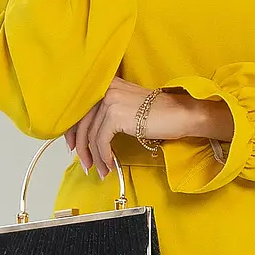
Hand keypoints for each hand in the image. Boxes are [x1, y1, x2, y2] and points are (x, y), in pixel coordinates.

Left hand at [62, 76, 203, 178]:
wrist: (181, 113)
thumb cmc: (159, 113)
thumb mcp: (128, 107)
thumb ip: (108, 114)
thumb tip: (90, 137)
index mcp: (107, 84)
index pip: (80, 109)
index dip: (74, 131)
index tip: (74, 147)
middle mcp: (106, 89)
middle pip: (82, 122)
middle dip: (82, 147)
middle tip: (85, 164)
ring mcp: (110, 100)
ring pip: (91, 135)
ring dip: (95, 157)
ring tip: (100, 170)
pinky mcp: (115, 114)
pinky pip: (101, 141)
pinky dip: (103, 156)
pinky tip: (109, 164)